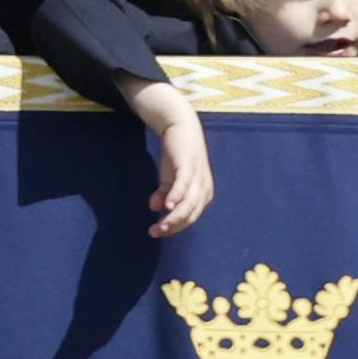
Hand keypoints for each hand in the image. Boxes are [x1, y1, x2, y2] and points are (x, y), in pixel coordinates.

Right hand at [128, 80, 213, 235]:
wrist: (180, 126)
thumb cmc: (177, 155)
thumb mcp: (169, 178)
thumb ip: (163, 194)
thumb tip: (153, 208)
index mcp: (202, 194)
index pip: (190, 218)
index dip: (174, 227)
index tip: (157, 232)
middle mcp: (204, 188)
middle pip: (191, 215)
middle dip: (173, 226)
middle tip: (155, 232)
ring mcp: (198, 177)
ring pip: (189, 204)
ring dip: (173, 217)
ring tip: (159, 225)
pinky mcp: (189, 166)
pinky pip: (183, 186)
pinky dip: (176, 197)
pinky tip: (167, 206)